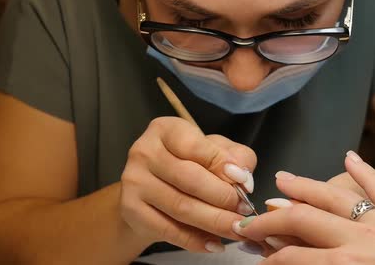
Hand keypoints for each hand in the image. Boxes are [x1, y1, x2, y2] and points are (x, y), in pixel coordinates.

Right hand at [120, 117, 256, 252]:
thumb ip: (235, 157)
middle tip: (244, 211)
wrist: (150, 191)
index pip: (195, 145)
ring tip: (236, 228)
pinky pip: (168, 230)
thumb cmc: (188, 164)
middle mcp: (144, 151)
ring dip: (214, 222)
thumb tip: (243, 177)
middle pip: (189, 178)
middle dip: (222, 197)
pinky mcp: (130, 210)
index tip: (244, 181)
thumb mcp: (214, 150)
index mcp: (165, 130)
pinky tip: (214, 244)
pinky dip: (195, 240)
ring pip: (181, 206)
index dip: (222, 164)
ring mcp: (134, 181)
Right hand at [233, 152, 374, 264]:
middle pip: (304, 221)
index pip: (293, 255)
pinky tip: (351, 156)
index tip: (251, 253)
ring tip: (281, 178)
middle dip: (271, 219)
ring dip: (305, 188)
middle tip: (248, 220)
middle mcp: (362, 238)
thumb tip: (296, 263)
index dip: (266, 254)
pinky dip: (366, 172)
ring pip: (335, 198)